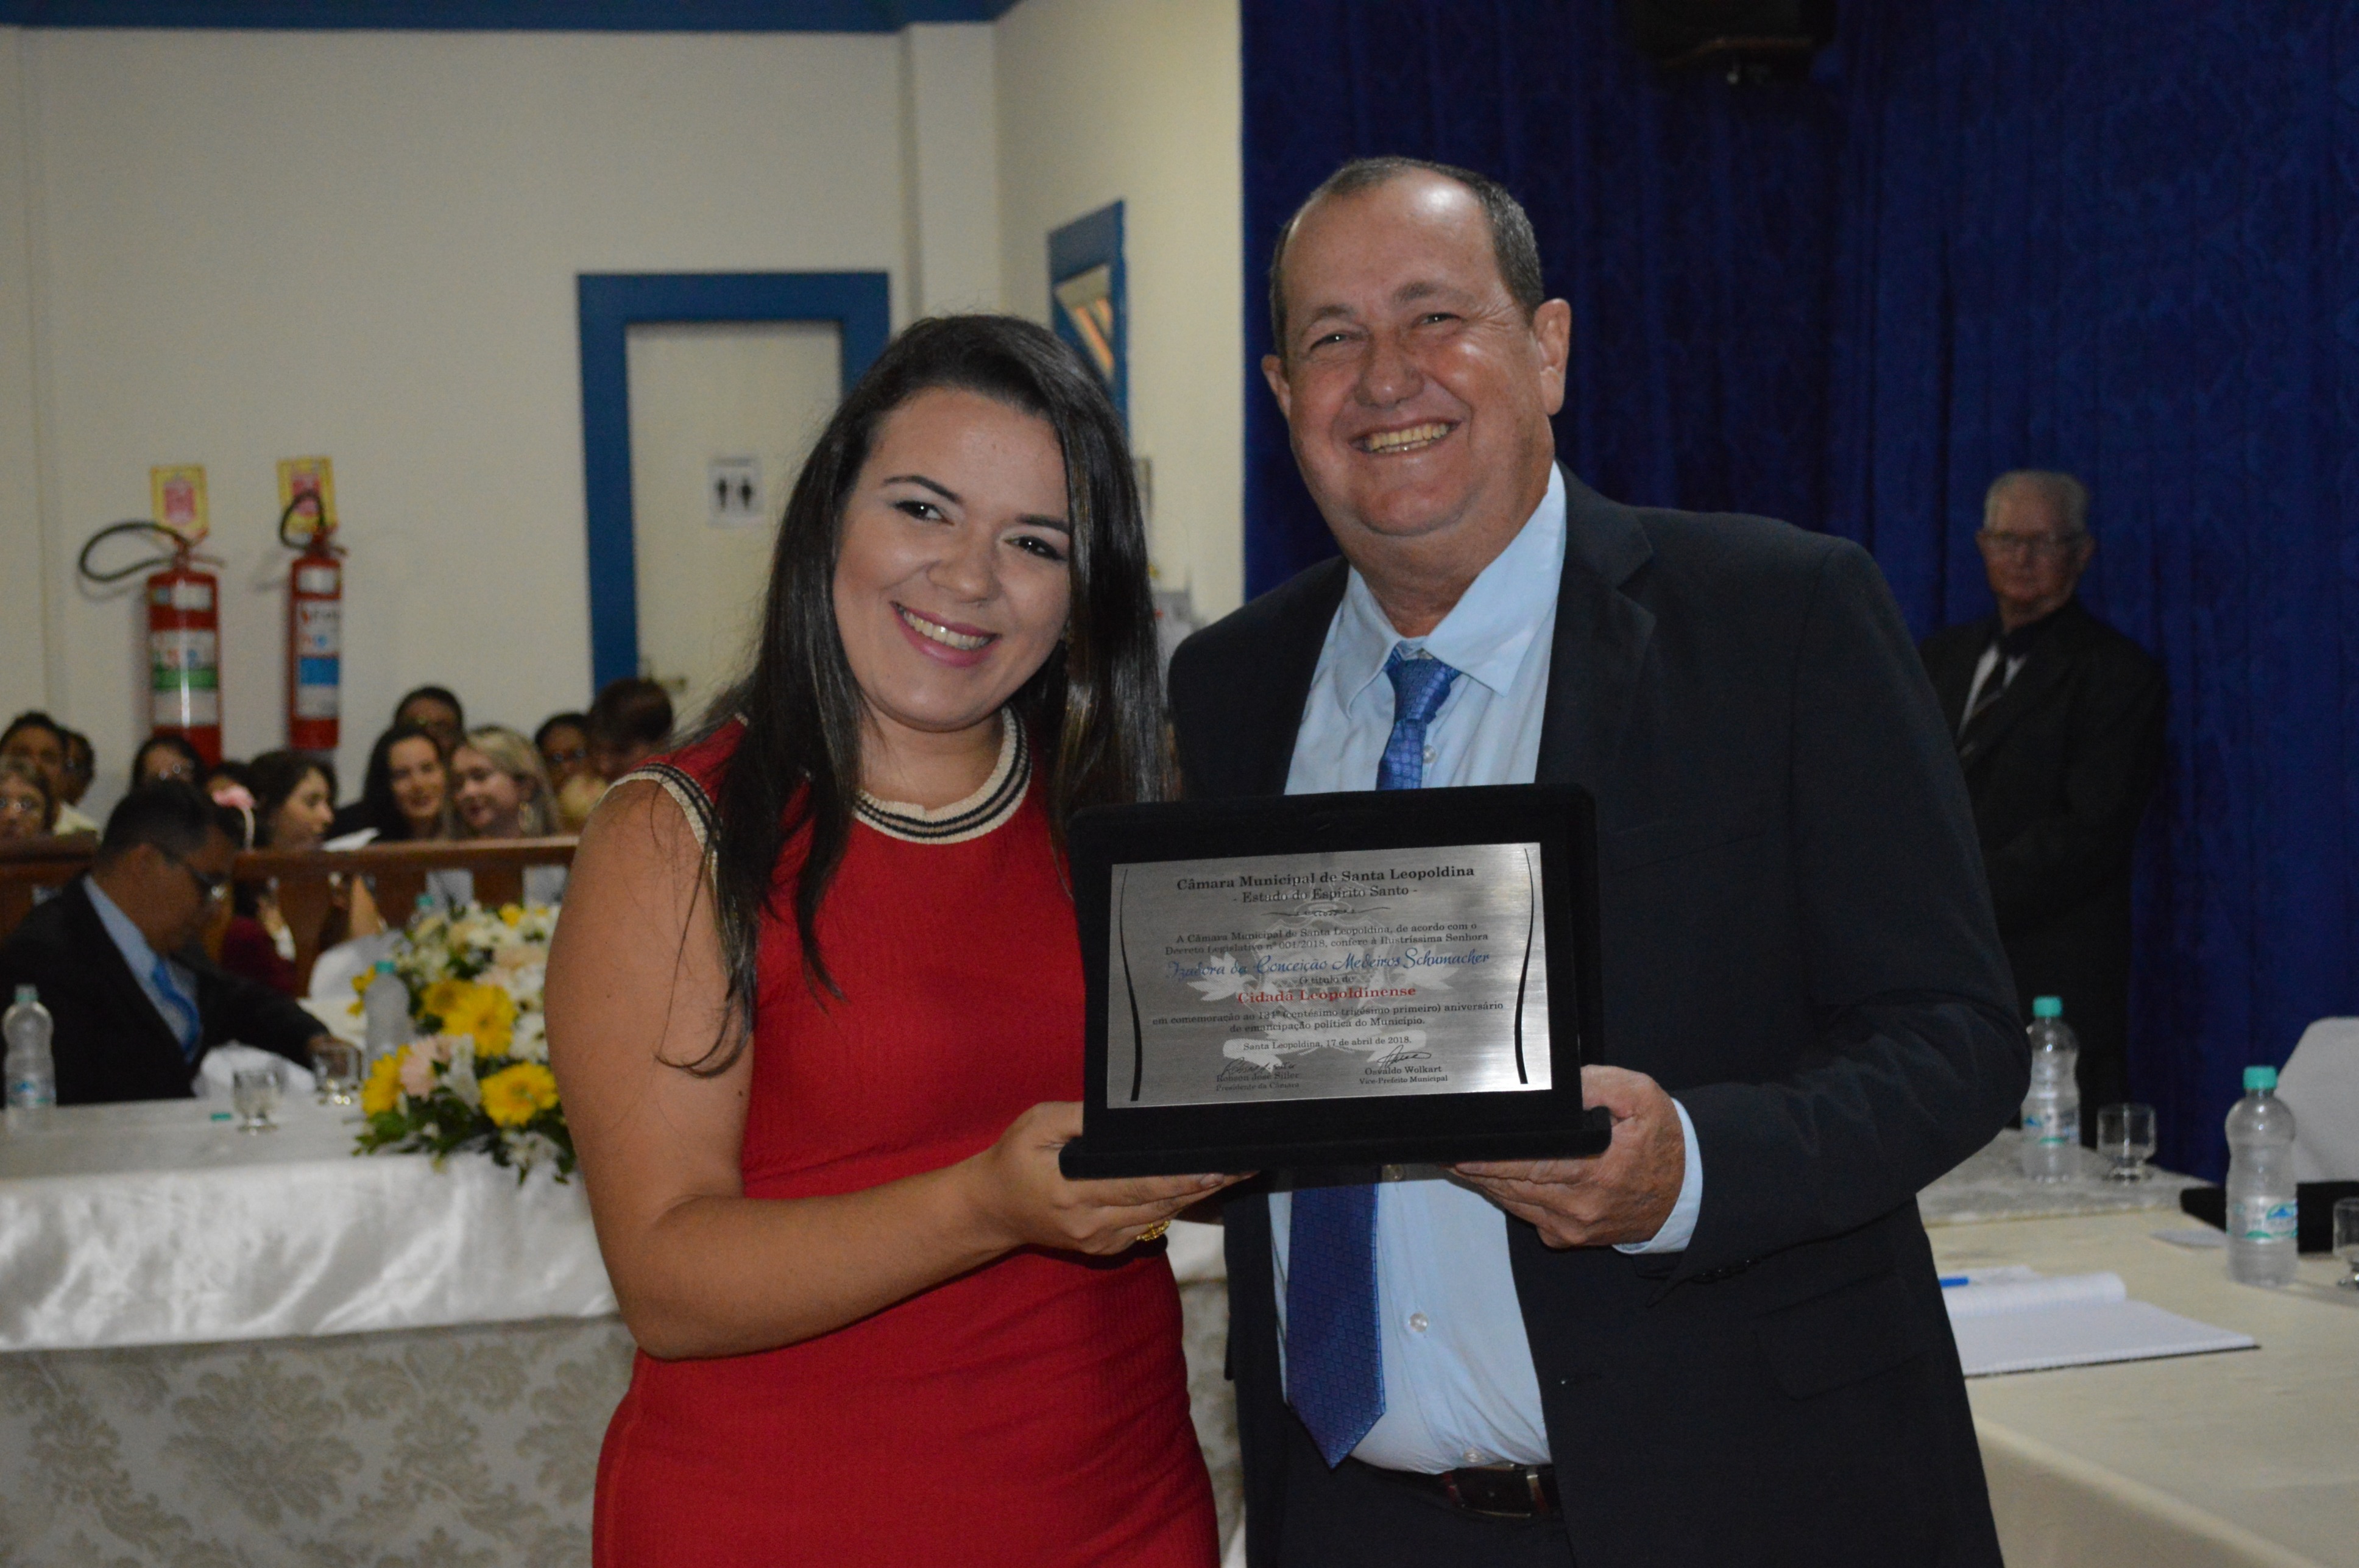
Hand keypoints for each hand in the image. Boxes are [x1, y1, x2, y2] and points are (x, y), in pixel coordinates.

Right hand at [966, 1101, 1250, 1256]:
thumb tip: (1120, 1115)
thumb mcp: (1036, 1124)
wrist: (991, 1209)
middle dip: (1203, 1186)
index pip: (1140, 1185)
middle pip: (1160, 1204)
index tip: (1219, 1167)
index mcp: (1074, 1192)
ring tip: (1231, 1173)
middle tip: (1243, 1166)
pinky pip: (1147, 1225)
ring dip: (1194, 1197)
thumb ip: (1079, 1119)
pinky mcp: (1103, 1248)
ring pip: (1159, 1218)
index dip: (1183, 1178)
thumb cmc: (1013, 1159)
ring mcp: (1099, 1241)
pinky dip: (1172, 1207)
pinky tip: (1196, 1188)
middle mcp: (1092, 1224)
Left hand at [1451, 1065, 1684, 1248]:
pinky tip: (1492, 1177)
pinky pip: (1527, 1214)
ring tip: (1460, 1160)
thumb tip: (1563, 1086)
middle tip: (1448, 1150)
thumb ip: (1599, 1085)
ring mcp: (1572, 1227)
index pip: (1532, 1167)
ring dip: (1486, 1182)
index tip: (1462, 1153)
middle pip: (1513, 1186)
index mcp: (1597, 1172)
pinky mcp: (1568, 1238)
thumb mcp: (1641, 1099)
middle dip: (1478, 1168)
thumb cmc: (1660, 1143)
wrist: (1685, 1193)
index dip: (1493, 1162)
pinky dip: (1508, 1195)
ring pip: (1514, 1202)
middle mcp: (1580, 1207)